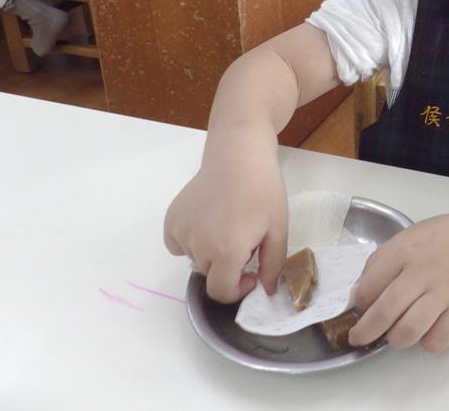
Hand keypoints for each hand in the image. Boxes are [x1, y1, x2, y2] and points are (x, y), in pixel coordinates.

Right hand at [163, 139, 288, 303]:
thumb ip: (273, 265)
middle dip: (227, 267)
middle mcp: (199, 246)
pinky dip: (191, 240)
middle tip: (244, 240)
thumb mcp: (278, 229)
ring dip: (210, 252)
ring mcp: (181, 231)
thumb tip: (266, 291)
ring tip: (227, 224)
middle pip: (210, 275)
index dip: (237, 290)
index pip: (221, 292)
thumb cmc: (264, 190)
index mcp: (226, 252)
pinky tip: (208, 221)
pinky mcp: (171, 219)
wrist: (239, 155)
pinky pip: (178, 244)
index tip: (250, 273)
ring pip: (195, 259)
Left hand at [348, 213, 448, 352]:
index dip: (359, 301)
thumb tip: (360, 294)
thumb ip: (383, 261)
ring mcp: (445, 292)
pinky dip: (427, 342)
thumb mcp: (409, 236)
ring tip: (397, 333)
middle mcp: (423, 271)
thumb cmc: (444, 239)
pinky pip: (437, 340)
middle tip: (359, 337)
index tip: (361, 306)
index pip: (369, 285)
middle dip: (365, 331)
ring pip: (409, 331)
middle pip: (385, 311)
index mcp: (405, 250)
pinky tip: (427, 330)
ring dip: (396, 339)